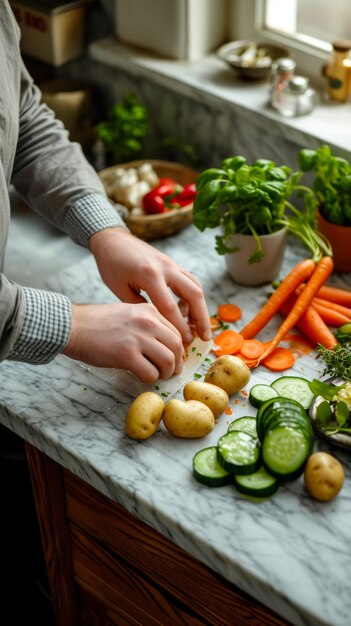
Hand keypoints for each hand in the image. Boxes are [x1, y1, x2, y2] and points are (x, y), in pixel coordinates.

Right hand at [62, 301, 184, 382]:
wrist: (72, 326)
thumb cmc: (95, 323)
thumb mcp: (127, 313)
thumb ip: (146, 324)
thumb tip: (163, 345)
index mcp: (149, 310)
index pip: (176, 331)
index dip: (178, 349)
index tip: (174, 358)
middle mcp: (147, 322)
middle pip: (177, 346)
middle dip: (176, 363)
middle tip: (170, 372)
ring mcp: (138, 338)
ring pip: (168, 361)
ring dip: (165, 373)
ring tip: (156, 376)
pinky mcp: (127, 354)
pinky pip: (150, 373)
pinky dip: (149, 379)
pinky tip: (140, 376)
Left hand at [88, 227, 211, 344]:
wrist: (112, 239)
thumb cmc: (111, 265)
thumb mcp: (119, 289)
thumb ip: (140, 307)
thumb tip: (158, 326)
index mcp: (150, 275)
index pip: (170, 307)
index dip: (180, 327)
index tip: (186, 342)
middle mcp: (166, 267)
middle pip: (193, 294)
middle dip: (201, 317)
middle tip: (205, 337)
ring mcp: (172, 263)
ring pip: (196, 286)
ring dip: (201, 307)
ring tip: (200, 327)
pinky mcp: (173, 263)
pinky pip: (190, 280)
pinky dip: (193, 296)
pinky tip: (188, 311)